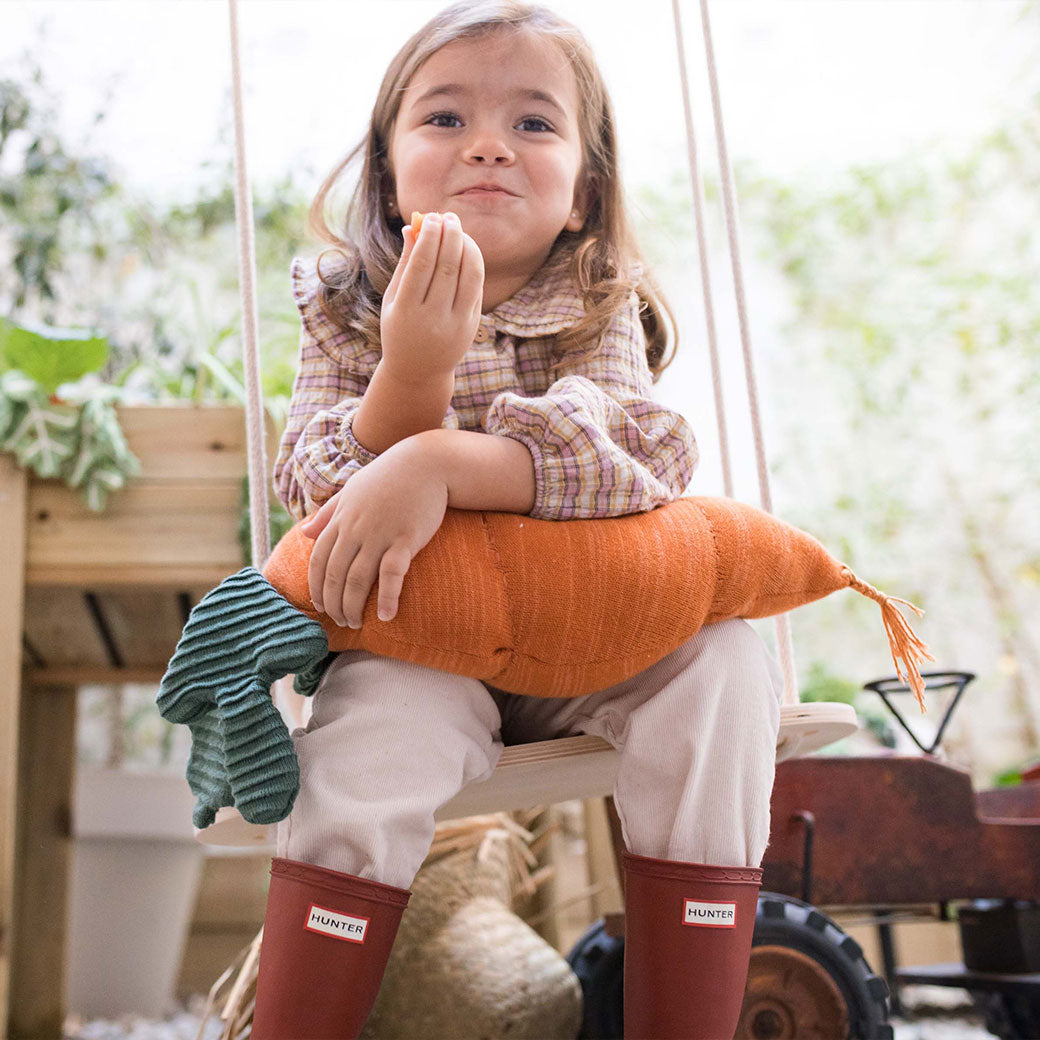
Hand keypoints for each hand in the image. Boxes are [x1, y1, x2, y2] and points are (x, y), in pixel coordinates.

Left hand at [299, 443, 448, 627]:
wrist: (426, 463)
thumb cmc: (388, 477)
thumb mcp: (352, 490)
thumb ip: (327, 513)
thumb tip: (304, 532)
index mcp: (341, 519)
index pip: (318, 561)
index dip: (317, 588)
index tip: (322, 607)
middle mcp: (355, 529)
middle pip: (335, 576)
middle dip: (334, 604)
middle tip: (341, 622)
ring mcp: (380, 534)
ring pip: (358, 579)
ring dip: (354, 606)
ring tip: (356, 623)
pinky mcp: (406, 538)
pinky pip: (392, 573)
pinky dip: (387, 597)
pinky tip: (386, 616)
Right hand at [379, 211, 483, 384]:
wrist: (419, 372)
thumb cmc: (400, 329)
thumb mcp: (392, 301)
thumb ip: (403, 265)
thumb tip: (413, 228)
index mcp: (406, 312)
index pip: (421, 267)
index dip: (429, 239)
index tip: (432, 218)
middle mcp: (433, 319)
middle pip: (447, 268)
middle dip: (450, 236)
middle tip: (449, 216)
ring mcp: (456, 324)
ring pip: (468, 275)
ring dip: (466, 246)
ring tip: (458, 229)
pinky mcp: (472, 325)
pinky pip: (476, 286)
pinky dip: (473, 263)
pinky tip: (466, 248)